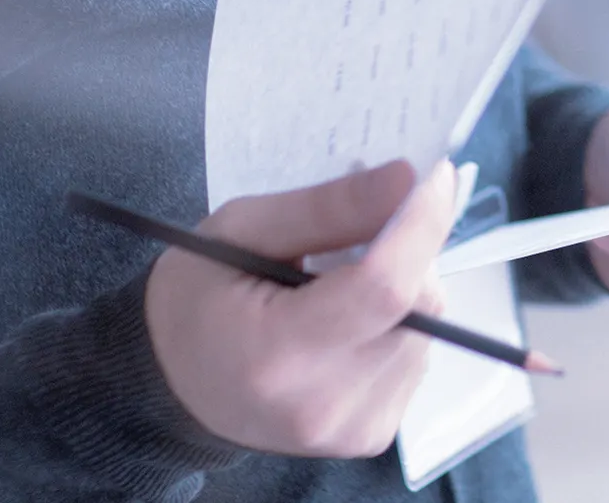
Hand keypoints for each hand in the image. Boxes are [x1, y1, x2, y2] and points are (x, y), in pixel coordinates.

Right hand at [144, 159, 456, 455]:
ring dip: (405, 288)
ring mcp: (352, 428)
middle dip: (410, 252)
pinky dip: (398, 324)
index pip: (384, 287)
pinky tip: (350, 321)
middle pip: (417, 306)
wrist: (174, 386)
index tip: (434, 174)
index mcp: (278, 356)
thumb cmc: (197, 300)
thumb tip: (406, 179)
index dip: (421, 224)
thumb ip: (324, 208)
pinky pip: (415, 356)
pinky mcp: (371, 434)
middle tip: (368, 229)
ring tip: (342, 283)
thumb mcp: (238, 231)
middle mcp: (323, 406)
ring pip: (426, 328)